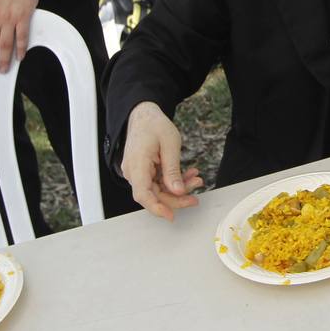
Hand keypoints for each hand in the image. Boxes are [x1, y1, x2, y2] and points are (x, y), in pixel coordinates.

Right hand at [121, 102, 202, 220]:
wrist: (144, 115)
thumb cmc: (154, 124)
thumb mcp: (170, 144)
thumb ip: (173, 169)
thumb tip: (178, 191)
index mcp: (137, 163)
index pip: (142, 194)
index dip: (156, 208)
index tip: (171, 215)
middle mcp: (133, 171)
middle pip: (154, 194)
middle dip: (177, 195)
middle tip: (196, 193)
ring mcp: (137, 172)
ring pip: (158, 190)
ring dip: (178, 187)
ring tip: (195, 178)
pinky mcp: (143, 172)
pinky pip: (158, 182)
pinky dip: (173, 180)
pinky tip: (187, 174)